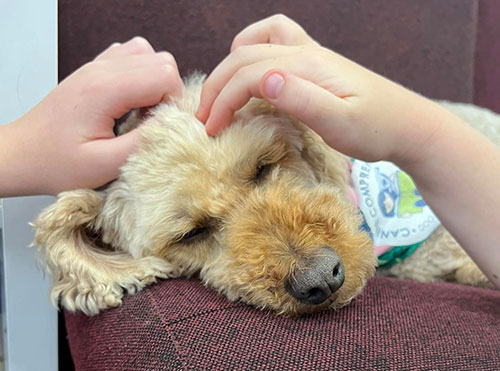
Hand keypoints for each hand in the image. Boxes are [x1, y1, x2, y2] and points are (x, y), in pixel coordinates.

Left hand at [1, 37, 183, 195]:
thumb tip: (174, 124)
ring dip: (157, 83)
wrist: (21, 154)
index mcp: (104, 89)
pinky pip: (132, 56)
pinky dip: (142, 76)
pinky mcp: (94, 69)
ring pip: (150, 55)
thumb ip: (145, 142)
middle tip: (154, 122)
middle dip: (170, 93)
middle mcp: (101, 68)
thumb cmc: (57, 163)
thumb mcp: (104, 164)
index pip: (165, 75)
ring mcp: (96, 65)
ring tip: (144, 111)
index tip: (163, 127)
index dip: (175, 102)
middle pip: (162, 61)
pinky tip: (131, 100)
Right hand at [196, 14, 446, 165]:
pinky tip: (253, 73)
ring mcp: (311, 54)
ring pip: (257, 43)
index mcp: (308, 66)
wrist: (408, 124)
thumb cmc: (377, 129)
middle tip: (204, 119)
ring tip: (220, 95)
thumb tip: (262, 80)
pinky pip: (275, 41)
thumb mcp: (341, 123)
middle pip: (245, 57)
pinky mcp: (315, 64)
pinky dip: (253, 50)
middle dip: (217, 86)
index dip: (224, 101)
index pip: (249, 74)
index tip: (212, 131)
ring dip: (230, 65)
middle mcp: (306, 53)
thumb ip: (303, 101)